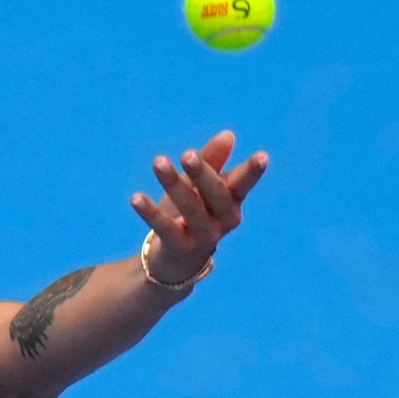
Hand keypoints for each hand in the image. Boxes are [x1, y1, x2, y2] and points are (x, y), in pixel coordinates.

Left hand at [129, 130, 268, 283]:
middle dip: (203, 173)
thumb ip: (212, 163)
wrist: (175, 262)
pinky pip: (165, 228)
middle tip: (187, 154)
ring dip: (174, 184)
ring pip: (191, 208)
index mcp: (231, 203)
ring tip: (159, 162)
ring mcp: (204, 237)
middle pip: (216, 194)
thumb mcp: (199, 188)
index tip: (262, 156)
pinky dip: (150, 212)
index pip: (242, 184)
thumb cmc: (190, 217)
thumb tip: (228, 135)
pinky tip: (136, 198)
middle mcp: (223, 221)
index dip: (252, 172)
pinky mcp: (181, 249)